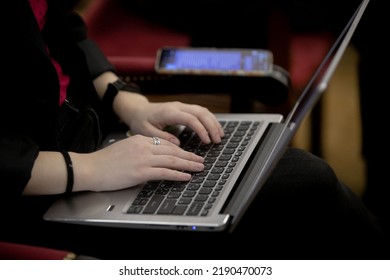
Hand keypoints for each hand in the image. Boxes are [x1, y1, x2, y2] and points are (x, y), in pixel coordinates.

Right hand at [87, 134, 204, 191]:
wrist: (91, 168)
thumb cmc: (105, 161)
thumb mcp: (125, 148)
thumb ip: (141, 150)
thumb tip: (154, 157)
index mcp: (141, 139)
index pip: (166, 144)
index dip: (180, 149)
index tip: (188, 153)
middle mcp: (144, 147)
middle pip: (173, 151)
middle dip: (189, 156)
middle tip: (200, 160)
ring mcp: (143, 159)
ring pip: (172, 160)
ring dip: (188, 165)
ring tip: (198, 168)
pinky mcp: (141, 172)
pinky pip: (165, 173)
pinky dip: (178, 175)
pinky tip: (186, 177)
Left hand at [117, 96, 224, 145]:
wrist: (138, 110)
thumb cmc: (141, 122)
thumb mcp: (146, 132)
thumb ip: (161, 138)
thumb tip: (177, 144)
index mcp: (169, 112)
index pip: (190, 119)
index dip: (201, 130)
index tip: (206, 141)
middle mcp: (177, 106)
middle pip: (200, 113)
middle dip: (211, 126)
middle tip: (217, 140)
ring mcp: (181, 106)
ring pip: (203, 110)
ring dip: (213, 122)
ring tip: (220, 135)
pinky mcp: (184, 108)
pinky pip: (200, 111)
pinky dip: (209, 119)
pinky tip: (214, 128)